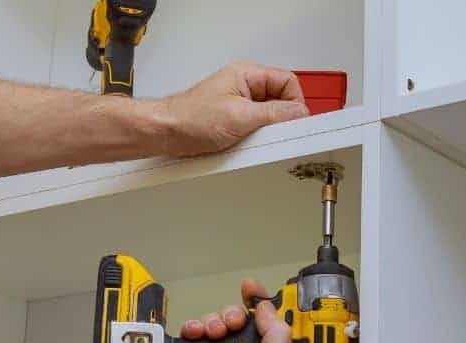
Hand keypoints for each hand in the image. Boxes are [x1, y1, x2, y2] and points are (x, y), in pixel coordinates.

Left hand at [158, 62, 308, 157]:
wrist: (166, 133)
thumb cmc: (191, 118)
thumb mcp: (240, 116)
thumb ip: (274, 113)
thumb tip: (299, 112)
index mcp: (246, 75)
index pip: (287, 81)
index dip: (295, 102)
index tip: (295, 122)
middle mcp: (244, 86)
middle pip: (281, 99)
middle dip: (282, 118)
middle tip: (278, 134)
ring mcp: (239, 104)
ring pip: (270, 115)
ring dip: (269, 130)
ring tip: (258, 140)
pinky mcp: (234, 120)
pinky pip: (257, 127)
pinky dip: (258, 138)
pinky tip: (250, 145)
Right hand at [164, 279, 292, 342]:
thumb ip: (278, 333)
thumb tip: (267, 309)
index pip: (268, 324)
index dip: (261, 304)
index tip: (251, 289)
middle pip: (239, 319)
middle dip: (233, 315)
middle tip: (231, 325)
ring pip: (216, 321)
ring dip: (213, 321)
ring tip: (212, 334)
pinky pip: (195, 330)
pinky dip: (194, 328)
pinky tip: (195, 335)